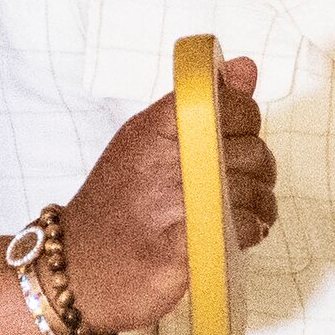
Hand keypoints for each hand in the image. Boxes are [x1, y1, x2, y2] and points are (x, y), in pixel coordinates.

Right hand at [58, 55, 274, 334]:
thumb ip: (197, 105)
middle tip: (243, 184)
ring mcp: (173, 205)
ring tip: (244, 214)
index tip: (234, 141)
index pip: (230, 105)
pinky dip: (249, 232)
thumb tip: (246, 67)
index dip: (246, 122)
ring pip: (253, 191)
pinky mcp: (183, 247)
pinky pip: (242, 228)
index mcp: (152, 129)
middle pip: (251, 150)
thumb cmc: (113, 206)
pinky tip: (235, 235)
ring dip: (260, 205)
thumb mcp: (145, 141)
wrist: (75, 268)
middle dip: (259, 170)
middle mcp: (163, 161)